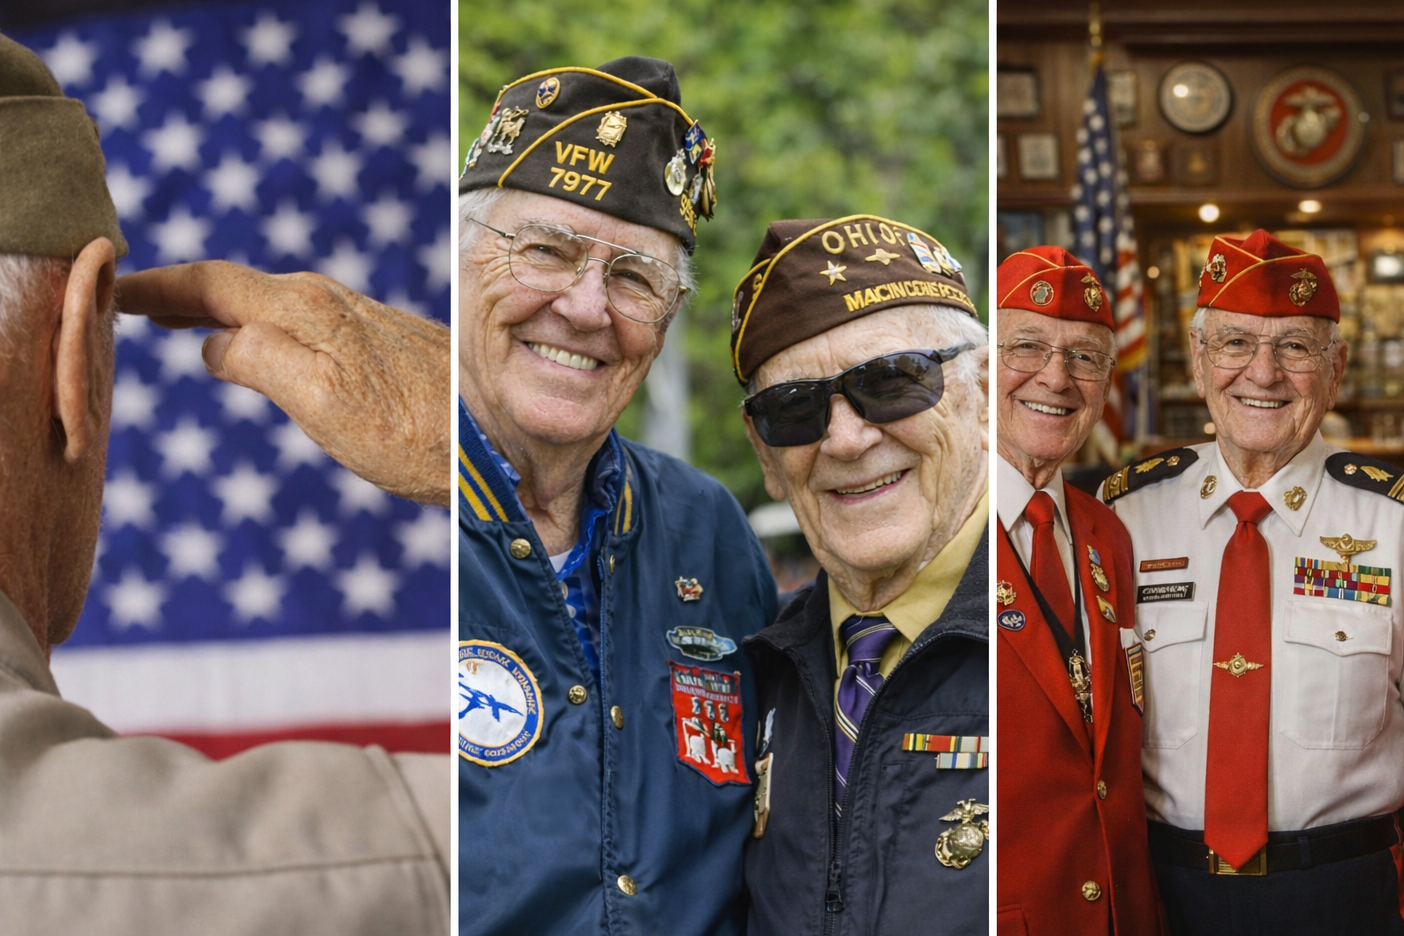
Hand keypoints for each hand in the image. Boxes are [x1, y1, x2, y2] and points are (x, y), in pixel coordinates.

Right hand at [117, 261, 449, 507]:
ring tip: (180, 320)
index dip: (158, 286)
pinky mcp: (380, 340)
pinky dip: (260, 324)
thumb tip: (214, 344)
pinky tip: (260, 344)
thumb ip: (262, 362)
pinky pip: (298, 321)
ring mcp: (357, 318)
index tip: (111, 289)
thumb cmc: (416, 434)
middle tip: (132, 303)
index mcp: (305, 311)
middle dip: (180, 292)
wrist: (497, 438)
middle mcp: (329, 302)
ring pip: (268, 302)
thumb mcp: (323, 404)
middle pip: (236, 286)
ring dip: (219, 308)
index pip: (212, 283)